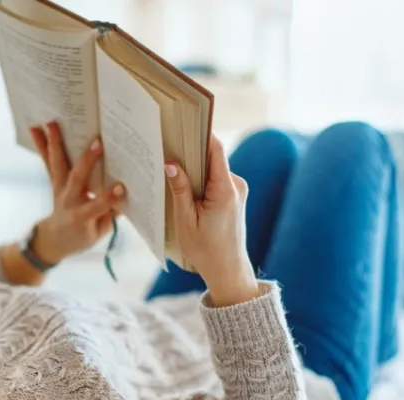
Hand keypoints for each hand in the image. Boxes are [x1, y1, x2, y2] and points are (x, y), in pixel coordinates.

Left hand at [28, 121, 124, 263]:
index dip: (108, 198)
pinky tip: (35, 129)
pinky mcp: (54, 181)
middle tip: (98, 142)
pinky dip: (41, 145)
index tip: (122, 187)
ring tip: (51, 123)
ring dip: (55, 144)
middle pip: (77, 179)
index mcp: (81, 217)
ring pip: (58, 165)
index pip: (96, 207)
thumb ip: (112, 213)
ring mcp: (59, 188)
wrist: (55, 239)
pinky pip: (48, 162)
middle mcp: (68, 200)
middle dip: (88, 161)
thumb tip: (131, 190)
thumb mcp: (99, 231)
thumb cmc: (82, 235)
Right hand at [165, 136, 257, 306]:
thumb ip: (180, 191)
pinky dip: (200, 179)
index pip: (215, 150)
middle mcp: (236, 185)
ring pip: (212, 168)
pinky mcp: (233, 196)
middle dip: (190, 152)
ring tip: (171, 169)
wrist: (228, 270)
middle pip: (212, 157)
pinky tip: (183, 185)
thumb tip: (171, 164)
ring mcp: (236, 190)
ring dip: (194, 168)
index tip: (182, 125)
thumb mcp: (186, 221)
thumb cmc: (206, 250)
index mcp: (225, 190)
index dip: (200, 134)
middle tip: (167, 147)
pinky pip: (215, 179)